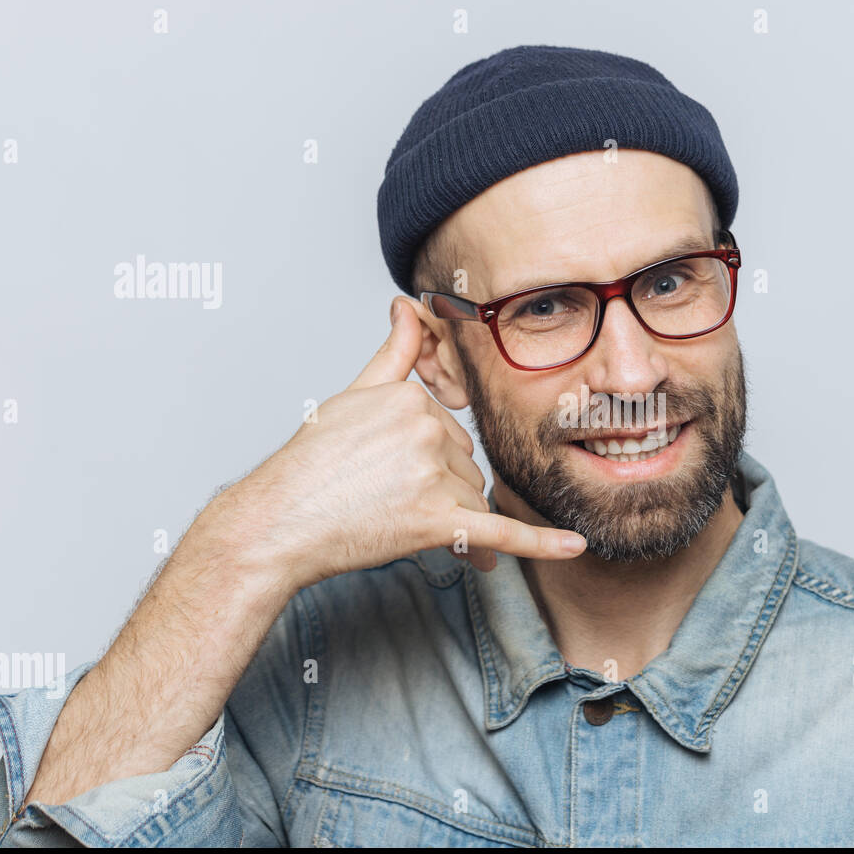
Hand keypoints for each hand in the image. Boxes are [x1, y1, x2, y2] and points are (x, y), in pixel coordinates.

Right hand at [225, 297, 585, 588]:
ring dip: (451, 524)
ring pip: (472, 504)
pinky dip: (541, 545)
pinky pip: (501, 533)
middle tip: (382, 504)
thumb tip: (409, 306)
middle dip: (439, 495)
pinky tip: (575, 547)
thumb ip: (395, 354)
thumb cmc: (311, 466)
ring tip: (393, 527)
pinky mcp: (436, 521)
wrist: (277, 524)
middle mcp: (428, 431)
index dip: (426, 465)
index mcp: (413, 399)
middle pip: (465, 472)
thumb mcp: (353, 397)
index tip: (387, 476)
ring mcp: (432, 476)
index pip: (450, 437)